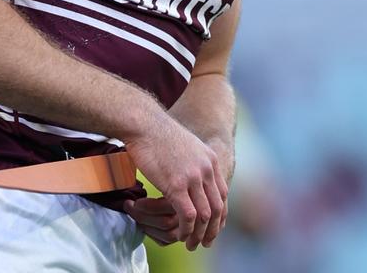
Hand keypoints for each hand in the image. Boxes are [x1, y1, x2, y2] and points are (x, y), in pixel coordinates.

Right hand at [126, 113, 228, 249]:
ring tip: (191, 244)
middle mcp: (207, 170)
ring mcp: (193, 177)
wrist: (142, 123)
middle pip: (218, 208)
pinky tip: (180, 235)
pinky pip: (187, 215)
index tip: (211, 227)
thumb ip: (191, 161)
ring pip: (205, 215)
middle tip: (205, 242)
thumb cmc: (155, 133)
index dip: (219, 215)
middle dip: (212, 229)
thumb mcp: (184, 145)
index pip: (223, 195)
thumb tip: (188, 172)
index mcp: (210, 160)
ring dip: (199, 234)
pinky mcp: (176, 185)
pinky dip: (186, 229)